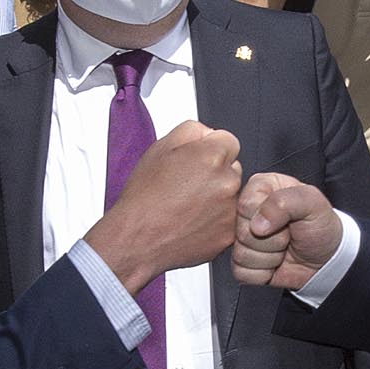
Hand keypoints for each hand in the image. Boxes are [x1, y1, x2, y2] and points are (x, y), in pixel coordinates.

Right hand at [84, 120, 241, 291]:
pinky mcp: (228, 234)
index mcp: (212, 156)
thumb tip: (208, 133)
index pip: (229, 141)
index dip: (210, 149)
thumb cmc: (144, 197)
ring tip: (187, 205)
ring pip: (232, 194)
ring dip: (217, 196)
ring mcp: (230, 210)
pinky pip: (228, 220)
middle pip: (232, 167)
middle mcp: (227, 182)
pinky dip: (215, 219)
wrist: (137, 238)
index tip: (198, 160)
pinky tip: (192, 220)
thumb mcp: (160, 147)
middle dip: (216, 172)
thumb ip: (192, 130)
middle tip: (188, 185)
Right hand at [232, 173, 341, 291]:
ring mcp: (243, 238)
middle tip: (289, 235)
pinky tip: (275, 263)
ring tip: (285, 248)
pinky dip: (263, 274)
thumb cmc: (321, 227)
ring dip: (270, 258)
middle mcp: (248, 212)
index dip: (269, 218)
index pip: (246, 205)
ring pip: (242, 255)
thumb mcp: (312, 203)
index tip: (289, 218)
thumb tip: (257, 224)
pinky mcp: (242, 263)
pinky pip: (242, 273)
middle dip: (273, 240)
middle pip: (243, 232)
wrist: (327, 260)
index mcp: (260, 188)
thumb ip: (284, 202)